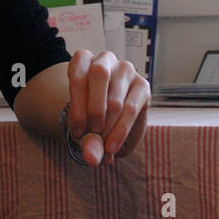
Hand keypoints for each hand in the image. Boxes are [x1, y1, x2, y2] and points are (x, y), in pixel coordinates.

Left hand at [66, 50, 148, 165]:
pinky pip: (131, 109)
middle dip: (94, 109)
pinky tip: (112, 146)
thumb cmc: (89, 119)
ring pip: (116, 98)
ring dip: (107, 127)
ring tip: (102, 146)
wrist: (108, 124)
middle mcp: (105, 60)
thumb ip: (85, 142)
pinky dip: (121, 131)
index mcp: (83, 61)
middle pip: (99, 75)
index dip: (76, 105)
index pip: (77, 74)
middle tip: (91, 133)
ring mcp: (126, 70)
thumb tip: (93, 158)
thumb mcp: (82, 128)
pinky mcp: (142, 85)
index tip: (76, 131)